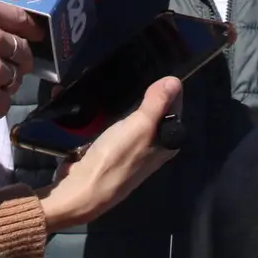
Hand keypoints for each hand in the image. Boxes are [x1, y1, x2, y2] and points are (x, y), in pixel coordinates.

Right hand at [39, 76, 181, 230]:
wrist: (82, 189)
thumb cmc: (115, 158)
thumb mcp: (139, 128)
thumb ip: (156, 104)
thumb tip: (174, 81)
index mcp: (167, 144)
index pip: (175, 109)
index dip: (168, 89)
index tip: (156, 67)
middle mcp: (154, 148)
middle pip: (156, 113)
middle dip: (148, 92)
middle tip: (137, 68)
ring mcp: (133, 150)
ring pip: (137, 118)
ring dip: (130, 102)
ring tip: (122, 80)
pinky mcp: (113, 151)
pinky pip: (119, 125)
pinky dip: (115, 113)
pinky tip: (107, 102)